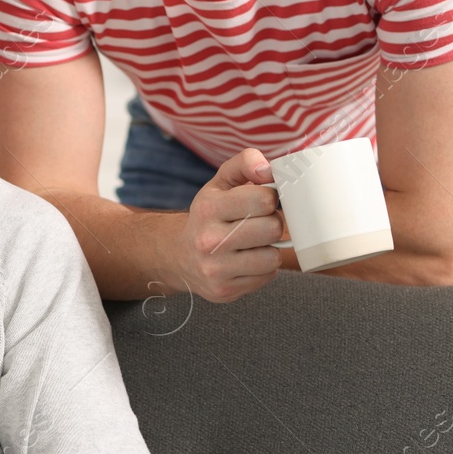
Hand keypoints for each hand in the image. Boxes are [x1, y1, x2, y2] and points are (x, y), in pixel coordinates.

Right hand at [173, 149, 285, 302]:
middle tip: (259, 223)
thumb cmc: (209, 216)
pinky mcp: (225, 290)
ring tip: (254, 243)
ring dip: (270, 248)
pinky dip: (263, 267)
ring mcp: (216, 268)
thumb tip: (267, 168)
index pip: (264, 199)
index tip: (263, 201)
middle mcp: (209, 239)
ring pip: (273, 257)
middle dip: (272, 223)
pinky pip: (268, 276)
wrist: (180, 256)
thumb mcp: (220, 183)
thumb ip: (245, 163)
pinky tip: (247, 260)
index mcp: (208, 207)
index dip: (271, 198)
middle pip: (272, 228)